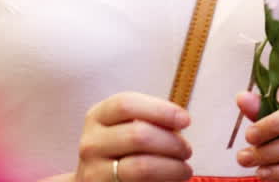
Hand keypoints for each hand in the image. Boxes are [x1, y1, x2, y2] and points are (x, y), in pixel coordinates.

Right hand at [75, 92, 192, 181]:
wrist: (99, 181)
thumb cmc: (123, 149)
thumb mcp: (128, 127)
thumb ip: (150, 120)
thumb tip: (180, 120)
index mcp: (97, 116)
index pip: (126, 104)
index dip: (159, 110)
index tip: (185, 120)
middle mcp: (91, 142)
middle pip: (137, 135)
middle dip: (171, 142)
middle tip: (187, 150)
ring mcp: (93, 170)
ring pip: (141, 166)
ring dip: (171, 167)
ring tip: (185, 169)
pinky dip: (162, 181)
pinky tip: (172, 180)